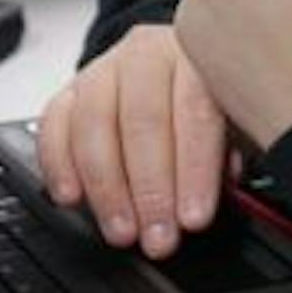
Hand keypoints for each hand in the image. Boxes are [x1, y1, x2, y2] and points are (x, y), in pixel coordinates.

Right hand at [37, 24, 230, 259]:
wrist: (173, 68)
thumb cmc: (210, 99)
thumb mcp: (238, 117)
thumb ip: (234, 146)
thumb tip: (227, 182)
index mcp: (197, 55)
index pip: (195, 112)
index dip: (193, 170)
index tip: (193, 218)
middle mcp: (147, 55)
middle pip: (142, 120)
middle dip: (149, 189)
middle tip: (157, 237)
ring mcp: (103, 70)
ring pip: (94, 123)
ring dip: (106, 187)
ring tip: (121, 231)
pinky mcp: (70, 91)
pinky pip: (53, 124)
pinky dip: (59, 164)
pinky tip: (72, 198)